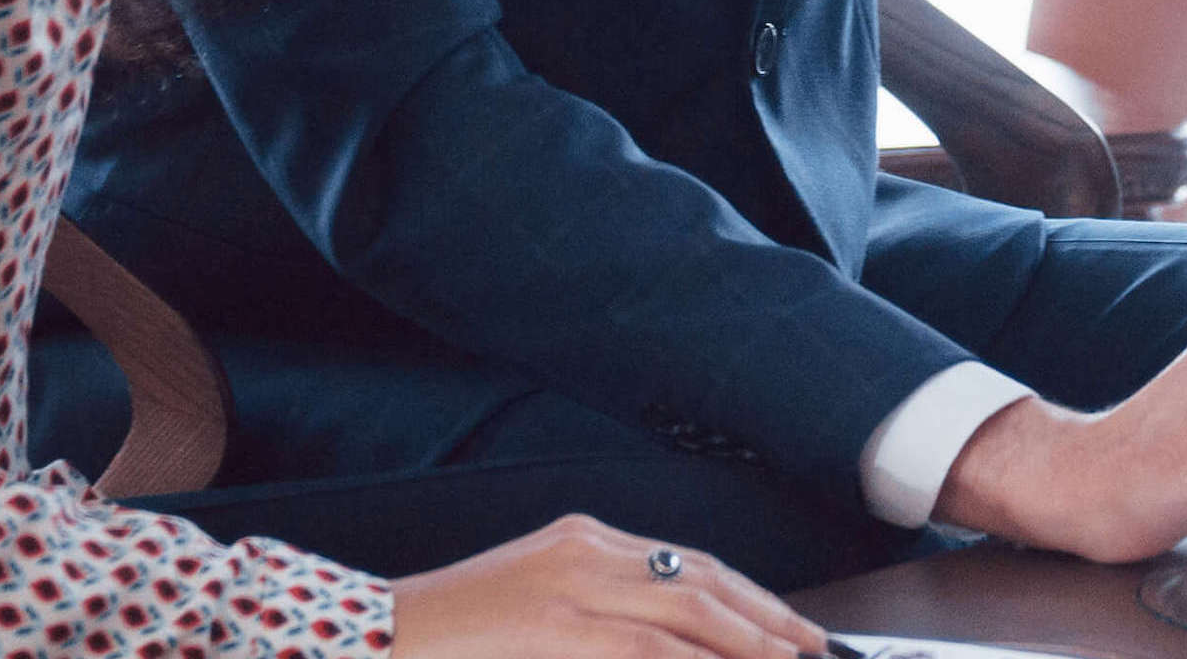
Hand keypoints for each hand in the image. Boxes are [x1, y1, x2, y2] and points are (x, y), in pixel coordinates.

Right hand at [387, 516, 825, 654]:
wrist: (377, 633)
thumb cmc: (455, 632)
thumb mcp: (537, 607)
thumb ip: (601, 617)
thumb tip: (674, 644)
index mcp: (582, 539)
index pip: (686, 562)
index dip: (746, 594)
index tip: (786, 623)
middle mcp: (584, 550)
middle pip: (698, 578)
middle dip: (763, 614)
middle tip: (809, 646)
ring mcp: (569, 586)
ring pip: (682, 611)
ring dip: (744, 641)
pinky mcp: (554, 626)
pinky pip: (640, 647)